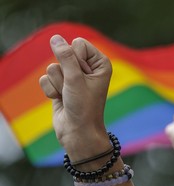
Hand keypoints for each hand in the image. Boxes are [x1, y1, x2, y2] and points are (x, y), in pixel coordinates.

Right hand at [39, 35, 111, 160]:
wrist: (77, 132)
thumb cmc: (83, 107)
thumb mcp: (76, 79)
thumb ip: (66, 56)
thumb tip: (55, 38)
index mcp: (99, 63)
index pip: (78, 44)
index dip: (76, 60)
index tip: (82, 78)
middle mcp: (87, 68)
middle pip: (64, 54)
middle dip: (65, 74)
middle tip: (74, 89)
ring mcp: (73, 76)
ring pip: (53, 67)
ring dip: (58, 84)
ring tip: (68, 96)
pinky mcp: (61, 84)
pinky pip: (46, 78)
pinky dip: (51, 90)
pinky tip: (61, 100)